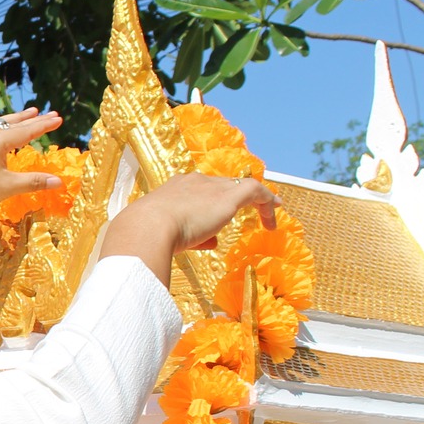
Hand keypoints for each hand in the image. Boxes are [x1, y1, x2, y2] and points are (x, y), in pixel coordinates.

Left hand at [0, 108, 63, 223]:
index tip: (59, 118)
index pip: (26, 131)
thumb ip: (33, 182)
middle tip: (48, 113)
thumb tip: (59, 182)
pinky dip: (3, 129)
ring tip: (28, 115)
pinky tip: (2, 134)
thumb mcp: (7, 187)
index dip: (44, 125)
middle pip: (13, 124)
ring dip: (15, 120)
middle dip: (32, 119)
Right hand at [100, 174, 280, 281]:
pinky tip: (275, 213)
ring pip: (239, 187)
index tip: (217, 212)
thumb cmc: (147, 235)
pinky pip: (255, 191)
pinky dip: (267, 200)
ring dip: (255, 201)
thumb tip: (210, 242)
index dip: (210, 199)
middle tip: (249, 209)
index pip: (197, 189)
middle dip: (234, 197)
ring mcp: (211, 187)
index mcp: (174, 188)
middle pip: (221, 185)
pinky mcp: (228, 196)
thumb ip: (190, 238)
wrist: (147, 227)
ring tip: (269, 215)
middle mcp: (194, 181)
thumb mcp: (167, 236)